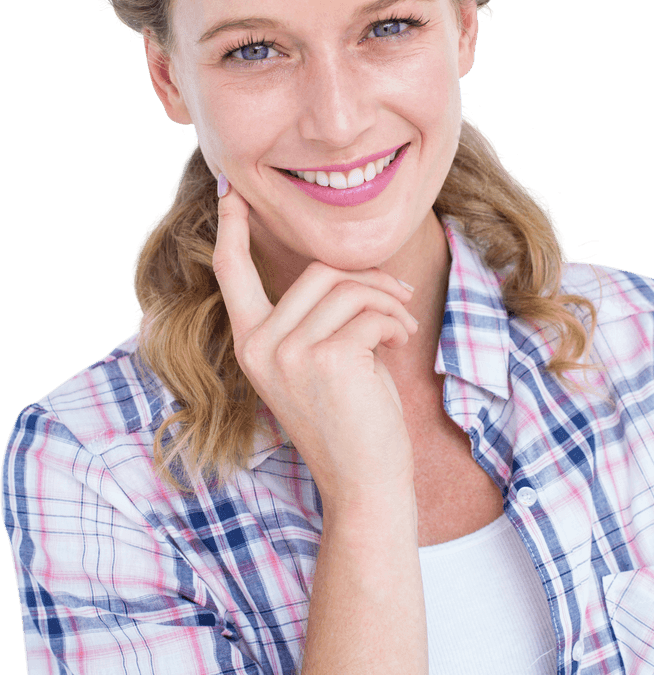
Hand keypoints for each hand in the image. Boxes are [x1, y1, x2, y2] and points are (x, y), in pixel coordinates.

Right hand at [212, 180, 419, 512]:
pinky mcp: (327, 358)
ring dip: (387, 301)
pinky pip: (371, 311)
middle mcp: (259, 346)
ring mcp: (289, 352)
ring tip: (403, 327)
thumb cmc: (349, 420)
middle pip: (316, 271)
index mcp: (249, 344)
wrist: (364, 482)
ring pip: (347, 287)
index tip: (230, 192)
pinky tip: (402, 343)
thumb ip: (311, 318)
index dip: (230, 228)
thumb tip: (342, 272)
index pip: (230, 272)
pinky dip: (396, 321)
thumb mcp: (316, 363)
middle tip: (398, 301)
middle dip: (367, 280)